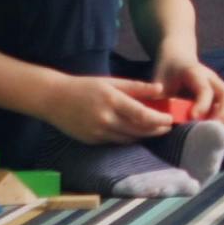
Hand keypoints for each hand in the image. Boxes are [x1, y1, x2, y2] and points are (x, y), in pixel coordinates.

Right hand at [40, 69, 179, 142]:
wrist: (54, 99)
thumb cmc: (84, 86)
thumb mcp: (111, 82)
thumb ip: (137, 87)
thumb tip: (160, 90)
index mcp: (112, 101)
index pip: (142, 115)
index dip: (159, 119)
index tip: (170, 118)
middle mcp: (106, 119)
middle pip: (138, 130)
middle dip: (156, 130)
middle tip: (168, 127)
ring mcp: (98, 132)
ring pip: (129, 139)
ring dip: (145, 136)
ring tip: (157, 131)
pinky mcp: (92, 140)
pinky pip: (116, 142)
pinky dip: (129, 139)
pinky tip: (137, 134)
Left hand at [154, 52, 223, 124]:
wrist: (177, 59)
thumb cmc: (167, 73)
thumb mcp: (159, 84)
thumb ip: (162, 99)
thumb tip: (164, 120)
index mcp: (194, 73)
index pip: (205, 90)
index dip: (202, 105)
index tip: (193, 118)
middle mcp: (211, 78)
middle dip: (221, 114)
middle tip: (210, 129)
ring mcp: (219, 85)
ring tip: (216, 131)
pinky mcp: (221, 93)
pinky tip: (217, 126)